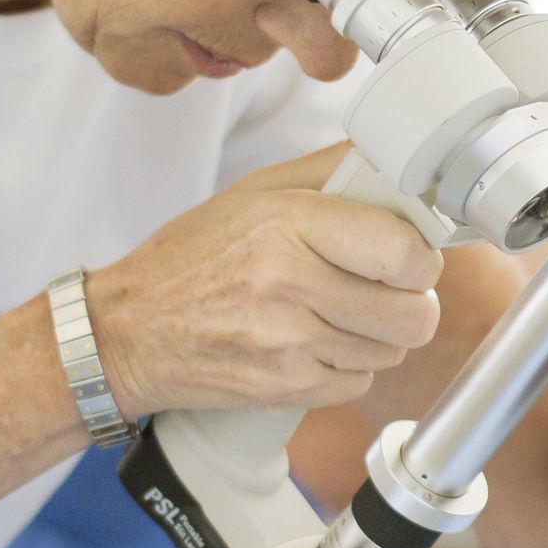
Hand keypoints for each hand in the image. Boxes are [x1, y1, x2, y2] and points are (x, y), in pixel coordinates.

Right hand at [86, 144, 443, 418]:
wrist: (126, 333)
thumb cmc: (190, 259)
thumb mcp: (252, 194)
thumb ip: (328, 173)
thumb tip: (393, 158)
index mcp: (287, 225)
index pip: (404, 251)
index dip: (422, 256)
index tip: (410, 254)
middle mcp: (290, 285)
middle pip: (414, 312)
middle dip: (412, 301)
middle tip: (388, 289)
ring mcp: (289, 344)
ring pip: (392, 351)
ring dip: (380, 335)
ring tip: (339, 313)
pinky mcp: (285, 389)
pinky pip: (359, 383)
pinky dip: (348, 367)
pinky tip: (315, 343)